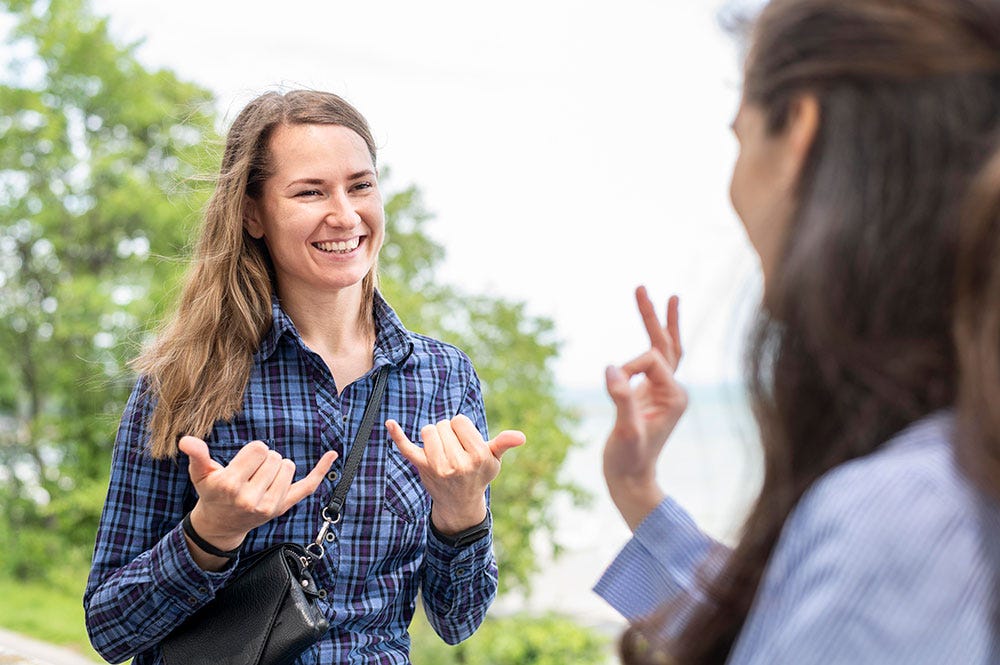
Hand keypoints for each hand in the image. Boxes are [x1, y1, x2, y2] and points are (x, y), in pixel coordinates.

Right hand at [179, 436, 335, 564]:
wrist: (220, 525)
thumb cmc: (212, 494)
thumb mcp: (200, 474)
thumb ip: (197, 456)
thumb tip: (187, 440)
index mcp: (230, 485)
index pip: (258, 449)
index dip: (252, 451)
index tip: (243, 463)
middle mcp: (251, 498)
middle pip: (274, 456)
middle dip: (264, 459)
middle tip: (250, 474)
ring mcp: (269, 505)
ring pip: (288, 465)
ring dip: (277, 467)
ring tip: (260, 479)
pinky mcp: (283, 508)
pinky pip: (308, 485)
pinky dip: (321, 469)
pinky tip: (331, 454)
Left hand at [386, 415, 524, 533]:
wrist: (459, 503)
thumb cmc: (478, 474)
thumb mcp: (494, 460)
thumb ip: (504, 444)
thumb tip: (521, 437)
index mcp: (476, 456)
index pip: (460, 421)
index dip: (462, 428)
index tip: (466, 442)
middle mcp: (456, 463)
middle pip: (443, 424)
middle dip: (448, 432)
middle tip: (455, 450)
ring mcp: (437, 466)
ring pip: (428, 431)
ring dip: (434, 435)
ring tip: (443, 450)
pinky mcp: (421, 468)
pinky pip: (406, 447)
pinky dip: (397, 435)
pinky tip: (390, 423)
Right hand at [603, 286, 686, 529]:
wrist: (631, 480)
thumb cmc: (629, 459)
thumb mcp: (625, 431)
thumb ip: (621, 399)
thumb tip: (611, 369)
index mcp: (675, 396)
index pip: (651, 361)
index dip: (628, 369)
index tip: (613, 387)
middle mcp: (674, 390)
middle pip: (666, 345)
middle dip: (654, 317)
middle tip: (641, 287)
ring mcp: (664, 391)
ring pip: (663, 349)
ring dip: (656, 323)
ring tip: (653, 294)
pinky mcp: (651, 394)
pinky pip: (656, 361)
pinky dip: (654, 342)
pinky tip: (652, 329)